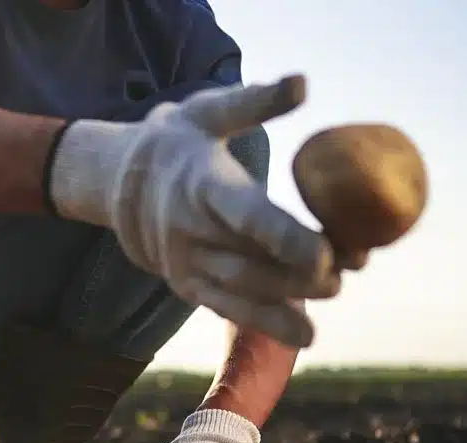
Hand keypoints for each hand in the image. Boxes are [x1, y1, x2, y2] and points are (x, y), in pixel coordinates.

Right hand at [49, 75, 359, 347]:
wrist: (120, 184)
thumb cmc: (178, 141)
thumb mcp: (208, 111)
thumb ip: (255, 102)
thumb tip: (302, 83)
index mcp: (200, 184)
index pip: (245, 217)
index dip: (285, 239)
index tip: (326, 254)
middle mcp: (188, 230)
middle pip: (250, 263)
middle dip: (301, 276)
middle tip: (346, 271)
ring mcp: (185, 262)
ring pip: (241, 292)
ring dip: (288, 304)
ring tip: (329, 299)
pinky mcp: (185, 284)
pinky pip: (227, 309)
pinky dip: (265, 323)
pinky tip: (302, 335)